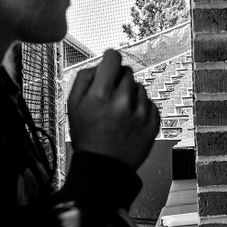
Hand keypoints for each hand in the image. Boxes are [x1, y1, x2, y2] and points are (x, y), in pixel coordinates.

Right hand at [68, 49, 159, 169]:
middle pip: (127, 72)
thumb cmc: (87, 137)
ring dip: (131, 95)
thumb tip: (100, 62)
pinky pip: (150, 103)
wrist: (103, 168)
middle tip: (110, 97)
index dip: (110, 58)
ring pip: (140, 87)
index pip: (113, 58)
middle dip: (118, 80)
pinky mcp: (153, 124)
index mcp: (100, 95)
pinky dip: (141, 109)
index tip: (109, 62)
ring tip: (119, 113)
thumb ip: (84, 78)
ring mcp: (140, 114)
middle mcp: (122, 103)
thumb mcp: (73, 106)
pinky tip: (129, 120)